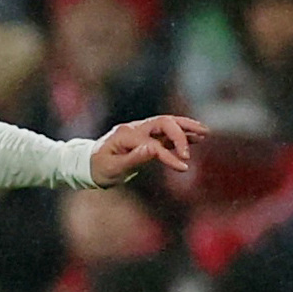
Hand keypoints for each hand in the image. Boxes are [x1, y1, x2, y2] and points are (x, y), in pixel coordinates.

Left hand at [89, 115, 203, 187]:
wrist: (87, 165)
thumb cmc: (98, 169)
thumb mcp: (112, 168)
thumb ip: (134, 158)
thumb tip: (154, 149)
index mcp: (126, 136)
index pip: (154, 143)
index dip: (170, 155)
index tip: (183, 167)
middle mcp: (134, 129)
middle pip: (163, 122)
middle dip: (183, 130)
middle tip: (202, 138)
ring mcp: (140, 132)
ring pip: (166, 124)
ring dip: (186, 127)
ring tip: (205, 132)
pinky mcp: (144, 138)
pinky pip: (164, 133)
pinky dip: (179, 135)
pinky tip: (194, 139)